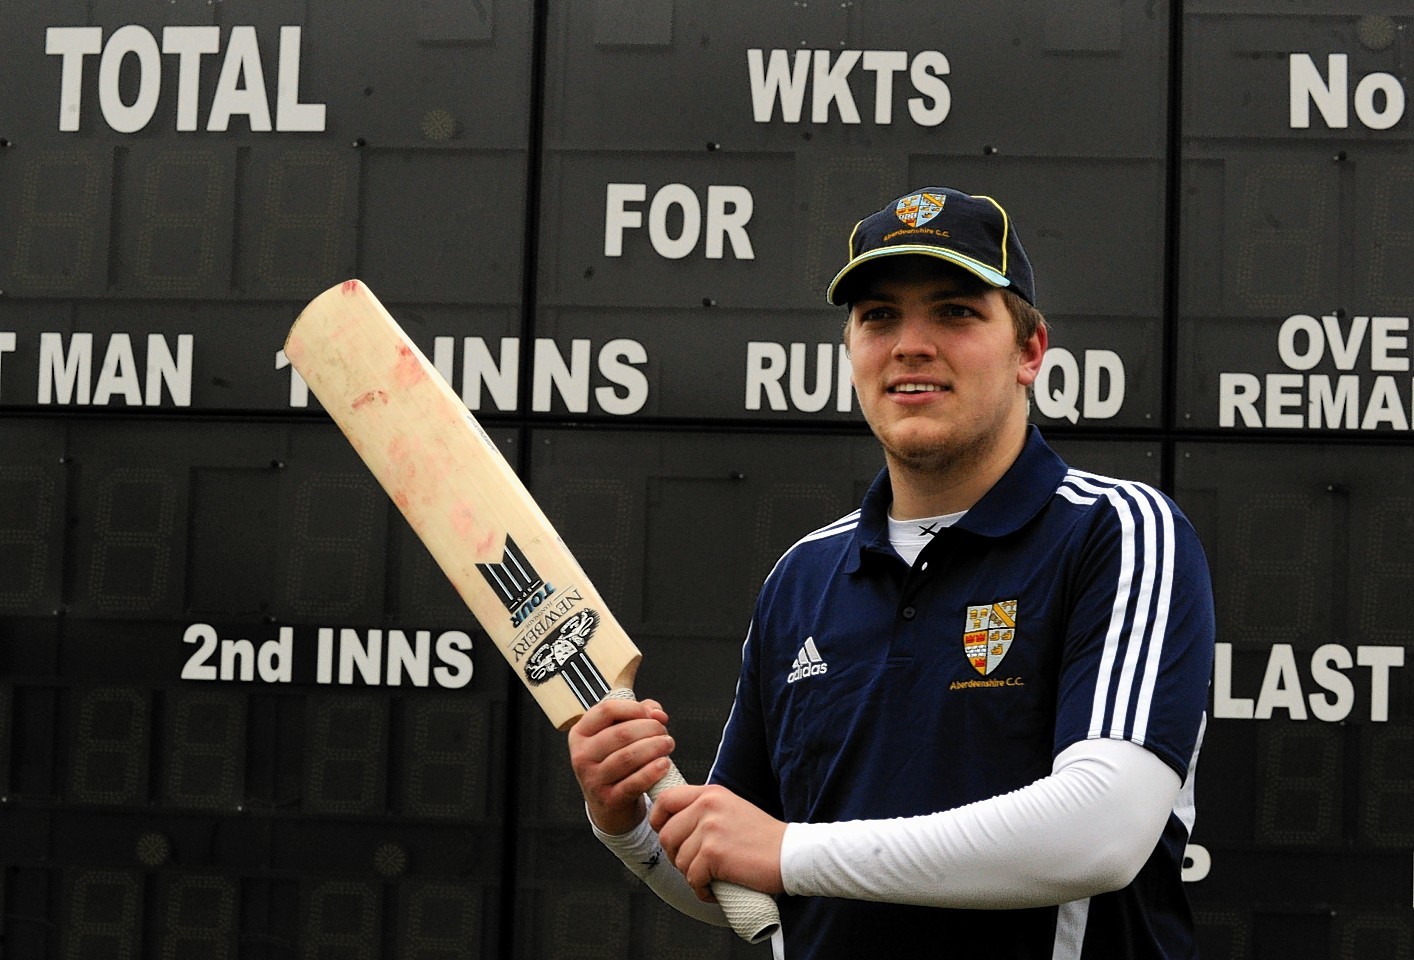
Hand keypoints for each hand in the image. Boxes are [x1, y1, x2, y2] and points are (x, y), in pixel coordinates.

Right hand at [567, 697, 673, 835]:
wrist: (608, 805)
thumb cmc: (616, 760)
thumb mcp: (619, 733)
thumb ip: (640, 713)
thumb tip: (657, 713)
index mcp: (580, 733)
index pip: (607, 710)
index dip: (634, 708)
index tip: (651, 715)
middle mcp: (581, 755)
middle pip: (621, 733)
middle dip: (650, 729)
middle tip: (664, 733)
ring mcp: (593, 780)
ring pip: (628, 757)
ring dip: (655, 747)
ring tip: (668, 744)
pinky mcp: (608, 800)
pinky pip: (634, 783)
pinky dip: (652, 772)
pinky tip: (664, 764)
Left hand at [649, 784, 786, 900]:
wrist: (792, 854)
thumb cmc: (764, 839)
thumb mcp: (731, 810)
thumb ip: (704, 812)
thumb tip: (672, 826)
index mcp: (710, 793)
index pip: (666, 799)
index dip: (658, 820)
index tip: (665, 834)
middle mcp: (707, 806)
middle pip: (666, 836)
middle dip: (677, 857)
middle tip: (697, 866)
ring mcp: (710, 828)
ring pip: (679, 860)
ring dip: (692, 876)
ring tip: (712, 877)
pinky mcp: (714, 853)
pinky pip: (692, 878)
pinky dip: (702, 890)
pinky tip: (716, 889)